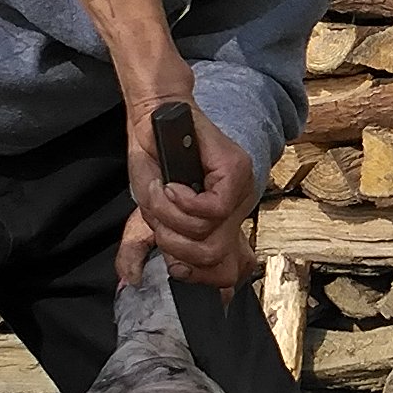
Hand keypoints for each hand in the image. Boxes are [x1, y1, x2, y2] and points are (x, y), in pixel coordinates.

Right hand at [115, 85, 261, 290]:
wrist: (154, 117)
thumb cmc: (154, 159)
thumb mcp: (151, 211)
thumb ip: (158, 244)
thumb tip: (156, 276)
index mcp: (222, 219)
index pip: (227, 269)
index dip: (198, 276)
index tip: (174, 265)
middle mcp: (237, 206)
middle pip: (215, 256)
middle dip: (176, 247)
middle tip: (160, 225)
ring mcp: (241, 188)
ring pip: (211, 233)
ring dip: (175, 221)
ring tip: (163, 198)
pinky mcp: (236, 170)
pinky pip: (214, 208)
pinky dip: (185, 202)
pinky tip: (173, 188)